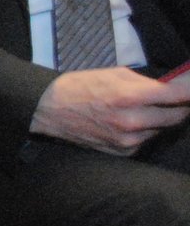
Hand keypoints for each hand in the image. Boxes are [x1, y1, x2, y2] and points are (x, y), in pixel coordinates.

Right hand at [29, 66, 189, 153]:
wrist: (49, 110)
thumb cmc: (80, 85)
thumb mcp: (114, 74)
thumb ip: (146, 82)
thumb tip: (173, 87)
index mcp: (130, 96)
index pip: (177, 96)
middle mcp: (133, 121)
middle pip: (177, 116)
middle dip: (180, 106)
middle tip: (176, 99)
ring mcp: (128, 140)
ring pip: (162, 129)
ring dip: (161, 119)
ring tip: (146, 109)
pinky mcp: (123, 152)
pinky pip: (146, 140)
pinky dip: (145, 131)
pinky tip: (131, 122)